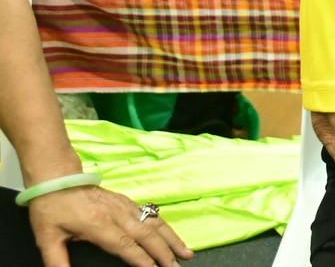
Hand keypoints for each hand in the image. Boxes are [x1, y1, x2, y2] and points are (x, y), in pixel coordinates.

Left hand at [28, 185, 192, 266]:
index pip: (127, 246)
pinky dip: (165, 226)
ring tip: (186, 252)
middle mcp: (117, 215)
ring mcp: (124, 206)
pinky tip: (171, 234)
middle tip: (178, 266)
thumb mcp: (47, 239)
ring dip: (172, 238)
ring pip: (154, 223)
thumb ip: (57, 261)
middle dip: (165, 252)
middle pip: (148, 235)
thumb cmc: (50, 208)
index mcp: (99, 226)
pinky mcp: (126, 201)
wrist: (56, 177)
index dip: (143, 260)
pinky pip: (151, 214)